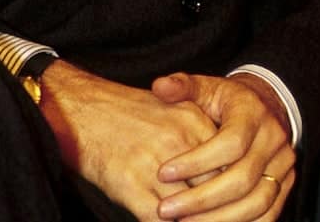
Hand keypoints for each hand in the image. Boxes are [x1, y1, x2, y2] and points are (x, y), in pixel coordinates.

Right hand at [36, 61, 220, 220]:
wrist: (82, 108)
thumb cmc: (127, 114)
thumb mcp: (173, 112)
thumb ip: (201, 137)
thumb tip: (223, 173)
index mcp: (196, 121)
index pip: (231, 164)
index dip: (234, 191)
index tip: (238, 205)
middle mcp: (181, 141)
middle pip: (216, 187)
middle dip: (219, 211)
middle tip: (225, 220)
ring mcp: (155, 163)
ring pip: (191, 210)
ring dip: (195, 220)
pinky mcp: (131, 184)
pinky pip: (159, 220)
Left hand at [149, 71, 295, 220]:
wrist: (264, 109)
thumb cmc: (227, 103)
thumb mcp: (206, 88)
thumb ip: (183, 87)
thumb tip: (160, 86)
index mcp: (254, 113)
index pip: (231, 142)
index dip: (197, 161)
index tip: (163, 173)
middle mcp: (275, 140)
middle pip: (243, 178)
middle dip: (202, 199)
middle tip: (166, 209)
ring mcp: (283, 166)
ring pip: (258, 203)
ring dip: (218, 219)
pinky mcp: (285, 186)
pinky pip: (268, 216)